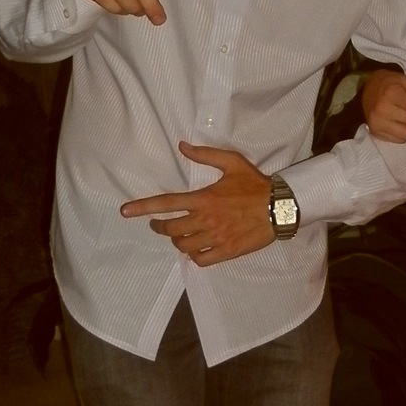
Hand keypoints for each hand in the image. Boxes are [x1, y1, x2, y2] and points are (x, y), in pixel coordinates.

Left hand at [120, 142, 272, 264]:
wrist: (280, 207)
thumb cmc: (255, 184)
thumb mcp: (232, 162)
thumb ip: (205, 155)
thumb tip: (182, 146)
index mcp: (203, 199)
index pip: (165, 204)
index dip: (142, 208)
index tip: (125, 212)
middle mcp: (205, 220)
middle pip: (170, 229)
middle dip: (160, 227)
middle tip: (160, 224)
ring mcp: (215, 238)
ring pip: (183, 246)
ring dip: (178, 240)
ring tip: (181, 235)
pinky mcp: (226, 251)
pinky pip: (201, 260)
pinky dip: (195, 256)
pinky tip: (197, 249)